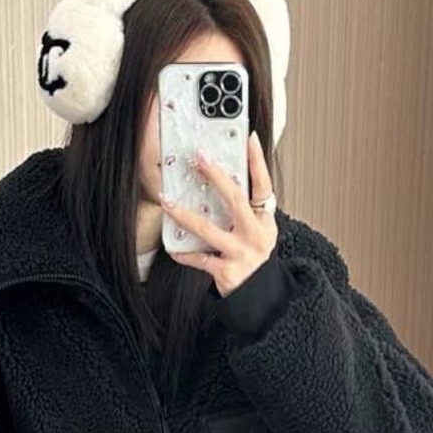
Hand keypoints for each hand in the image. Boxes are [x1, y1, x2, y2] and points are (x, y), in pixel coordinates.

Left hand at [158, 131, 277, 297]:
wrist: (259, 294)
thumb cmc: (254, 256)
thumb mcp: (260, 230)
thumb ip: (247, 208)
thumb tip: (224, 177)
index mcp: (265, 220)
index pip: (263, 185)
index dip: (257, 161)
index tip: (248, 138)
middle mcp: (255, 234)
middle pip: (235, 200)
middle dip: (216, 177)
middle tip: (201, 158)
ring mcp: (241, 253)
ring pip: (208, 230)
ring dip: (185, 214)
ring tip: (168, 201)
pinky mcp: (227, 271)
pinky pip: (199, 259)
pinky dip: (184, 253)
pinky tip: (172, 247)